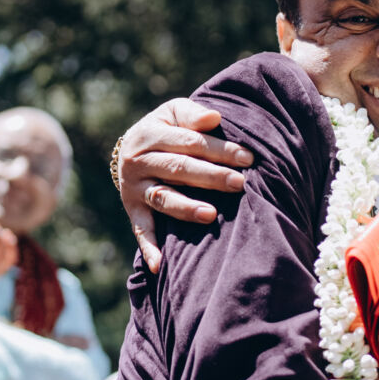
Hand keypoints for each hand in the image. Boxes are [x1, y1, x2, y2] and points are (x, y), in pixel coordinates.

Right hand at [114, 97, 251, 271]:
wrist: (130, 149)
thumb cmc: (165, 130)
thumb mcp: (173, 113)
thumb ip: (192, 115)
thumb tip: (214, 117)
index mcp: (150, 134)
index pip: (190, 143)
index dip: (219, 150)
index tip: (248, 158)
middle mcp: (138, 161)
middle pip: (179, 169)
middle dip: (211, 176)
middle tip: (239, 183)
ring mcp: (134, 189)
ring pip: (163, 198)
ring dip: (185, 208)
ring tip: (210, 215)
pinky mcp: (132, 210)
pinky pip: (141, 230)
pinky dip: (149, 248)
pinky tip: (161, 266)